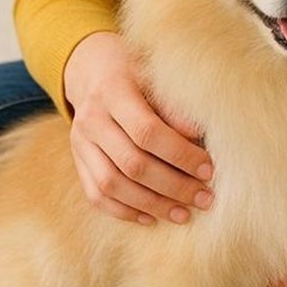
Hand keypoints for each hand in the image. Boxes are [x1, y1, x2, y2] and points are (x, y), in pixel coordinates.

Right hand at [63, 31, 214, 225]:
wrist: (93, 69)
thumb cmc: (136, 71)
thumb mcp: (156, 74)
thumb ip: (175, 105)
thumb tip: (199, 136)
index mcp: (113, 91)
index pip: (147, 131)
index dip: (180, 154)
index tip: (209, 169)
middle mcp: (91, 119)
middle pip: (132, 163)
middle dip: (173, 186)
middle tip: (204, 198)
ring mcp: (80, 142)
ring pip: (112, 185)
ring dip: (152, 205)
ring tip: (184, 214)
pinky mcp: (77, 160)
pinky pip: (96, 195)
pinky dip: (124, 211)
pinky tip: (151, 217)